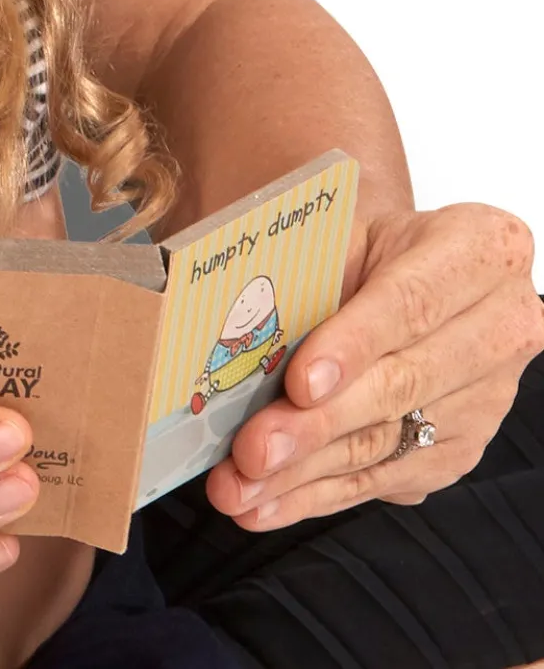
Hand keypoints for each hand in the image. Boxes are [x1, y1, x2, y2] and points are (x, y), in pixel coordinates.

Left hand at [206, 202, 542, 528]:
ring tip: (239, 489)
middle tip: (253, 450)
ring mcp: (487, 397)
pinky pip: (385, 477)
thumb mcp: (345, 232)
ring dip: (306, 473)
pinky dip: (318, 494)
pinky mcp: (461, 449)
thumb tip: (235, 327)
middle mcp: (501, 327)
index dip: (352, 346)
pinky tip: (266, 504)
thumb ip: (309, 273)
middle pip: (401, 386)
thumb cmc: (367, 245)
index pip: (411, 305)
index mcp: (481, 249)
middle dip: (318, 425)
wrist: (408, 270)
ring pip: (388, 443)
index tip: (298, 383)